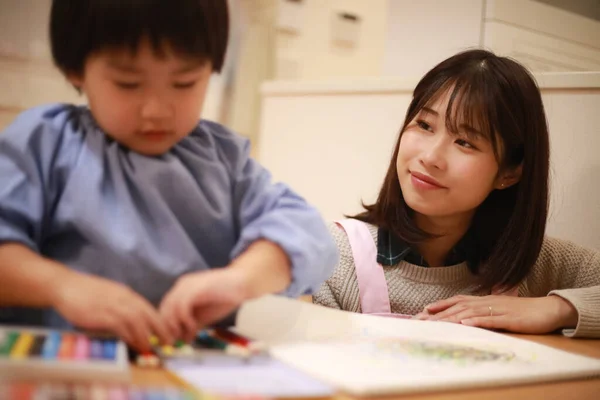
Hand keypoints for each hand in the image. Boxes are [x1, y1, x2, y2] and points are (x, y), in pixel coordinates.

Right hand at [52, 271, 171, 350]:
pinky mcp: (101, 313)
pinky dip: (128, 335)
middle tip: (166, 342)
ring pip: (137, 320)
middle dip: (160, 329)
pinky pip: (120, 325)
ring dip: (144, 335)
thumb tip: (132, 323)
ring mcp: (113, 304)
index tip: (167, 333)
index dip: (160, 321)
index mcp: (127, 294)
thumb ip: (121, 307)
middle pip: (148, 313)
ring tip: (149, 348)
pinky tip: (132, 343)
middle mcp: (123, 298)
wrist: (65, 286)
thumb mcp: (109, 296)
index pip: (149, 308)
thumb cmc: (85, 293)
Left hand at [159, 268, 247, 341]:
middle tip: (177, 341)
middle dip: (169, 328)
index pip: (164, 308)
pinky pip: (182, 307)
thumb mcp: (204, 314)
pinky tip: (194, 327)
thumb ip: (192, 325)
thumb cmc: (225, 297)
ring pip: (171, 308)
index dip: (166, 325)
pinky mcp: (196, 288)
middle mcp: (181, 285)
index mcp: (181, 289)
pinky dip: (185, 320)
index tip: (174, 339)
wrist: (243, 283)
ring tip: (187, 334)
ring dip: (176, 325)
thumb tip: (183, 340)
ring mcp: (188, 285)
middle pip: (164, 309)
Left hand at [414, 295, 578, 333]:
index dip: (440, 305)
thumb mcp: (499, 310)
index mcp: (484, 300)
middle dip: (438, 314)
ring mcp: (498, 309)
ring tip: (434, 323)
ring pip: (470, 312)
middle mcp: (487, 302)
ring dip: (450, 318)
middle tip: (420, 321)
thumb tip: (465, 318)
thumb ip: (483, 313)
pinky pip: (491, 320)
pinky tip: (465, 323)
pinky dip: (476, 321)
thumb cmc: (522, 312)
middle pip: (458, 307)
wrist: (548, 309)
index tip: (423, 311)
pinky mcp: (509, 319)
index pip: (457, 301)